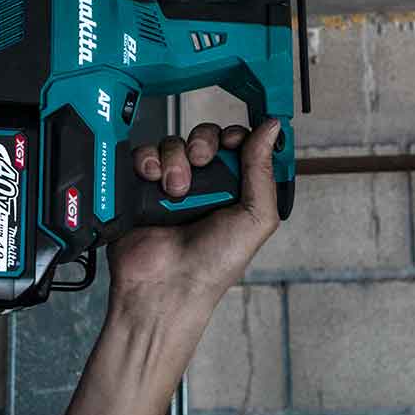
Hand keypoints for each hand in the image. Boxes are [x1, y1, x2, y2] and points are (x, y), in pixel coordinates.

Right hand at [107, 120, 280, 320]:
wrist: (164, 286)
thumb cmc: (213, 266)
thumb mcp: (255, 220)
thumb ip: (263, 172)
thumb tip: (272, 128)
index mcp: (235, 191)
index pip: (238, 145)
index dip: (236, 136)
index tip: (232, 142)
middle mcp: (205, 185)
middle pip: (205, 137)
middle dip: (204, 142)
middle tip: (202, 161)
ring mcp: (172, 184)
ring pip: (174, 143)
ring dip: (175, 158)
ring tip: (175, 188)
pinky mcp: (142, 186)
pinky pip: (144, 154)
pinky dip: (148, 160)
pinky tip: (153, 179)